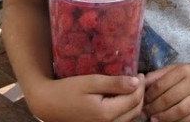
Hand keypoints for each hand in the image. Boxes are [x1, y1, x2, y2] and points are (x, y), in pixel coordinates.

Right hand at [27, 73, 145, 121]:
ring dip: (135, 102)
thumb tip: (136, 82)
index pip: (134, 99)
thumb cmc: (67, 90)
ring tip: (133, 86)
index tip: (141, 73)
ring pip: (130, 118)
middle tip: (139, 78)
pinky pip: (121, 121)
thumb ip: (114, 83)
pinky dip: (127, 109)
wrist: (48, 105)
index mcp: (106, 114)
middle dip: (140, 94)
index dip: (141, 86)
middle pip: (135, 110)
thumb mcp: (90, 81)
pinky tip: (123, 97)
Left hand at [143, 61, 189, 121]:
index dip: (149, 95)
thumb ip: (159, 75)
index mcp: (183, 70)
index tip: (141, 102)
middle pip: (170, 98)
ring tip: (154, 120)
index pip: (162, 84)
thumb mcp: (176, 68)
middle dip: (155, 108)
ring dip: (166, 117)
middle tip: (145, 114)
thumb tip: (141, 82)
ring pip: (182, 109)